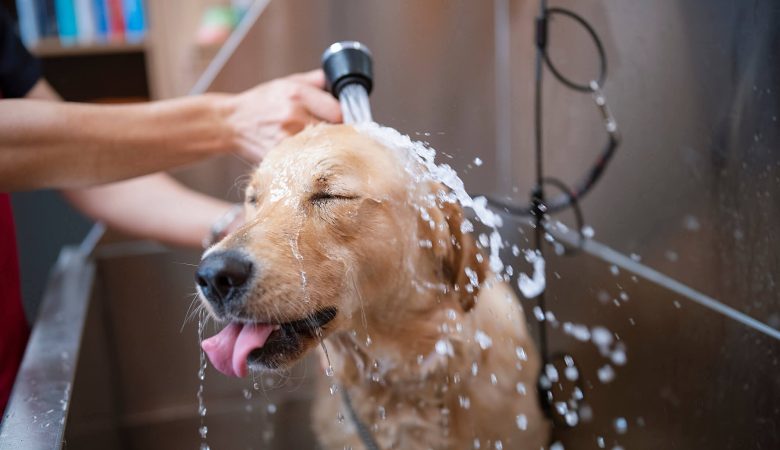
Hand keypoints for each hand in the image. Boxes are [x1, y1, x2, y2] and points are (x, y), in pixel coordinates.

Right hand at [222, 69, 341, 163]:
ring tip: (321, 146)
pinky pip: (306, 161)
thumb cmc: (262, 103)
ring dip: (326, 149)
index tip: (344, 122)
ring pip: (322, 149)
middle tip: (336, 137)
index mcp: (297, 94)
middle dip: (338, 135)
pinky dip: (310, 160)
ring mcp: (286, 139)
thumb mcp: (287, 82)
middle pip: (333, 132)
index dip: (345, 118)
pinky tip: (307, 156)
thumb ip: (316, 81)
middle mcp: (293, 116)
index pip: (338, 111)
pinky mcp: (280, 157)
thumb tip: (340, 81)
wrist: (232, 123)